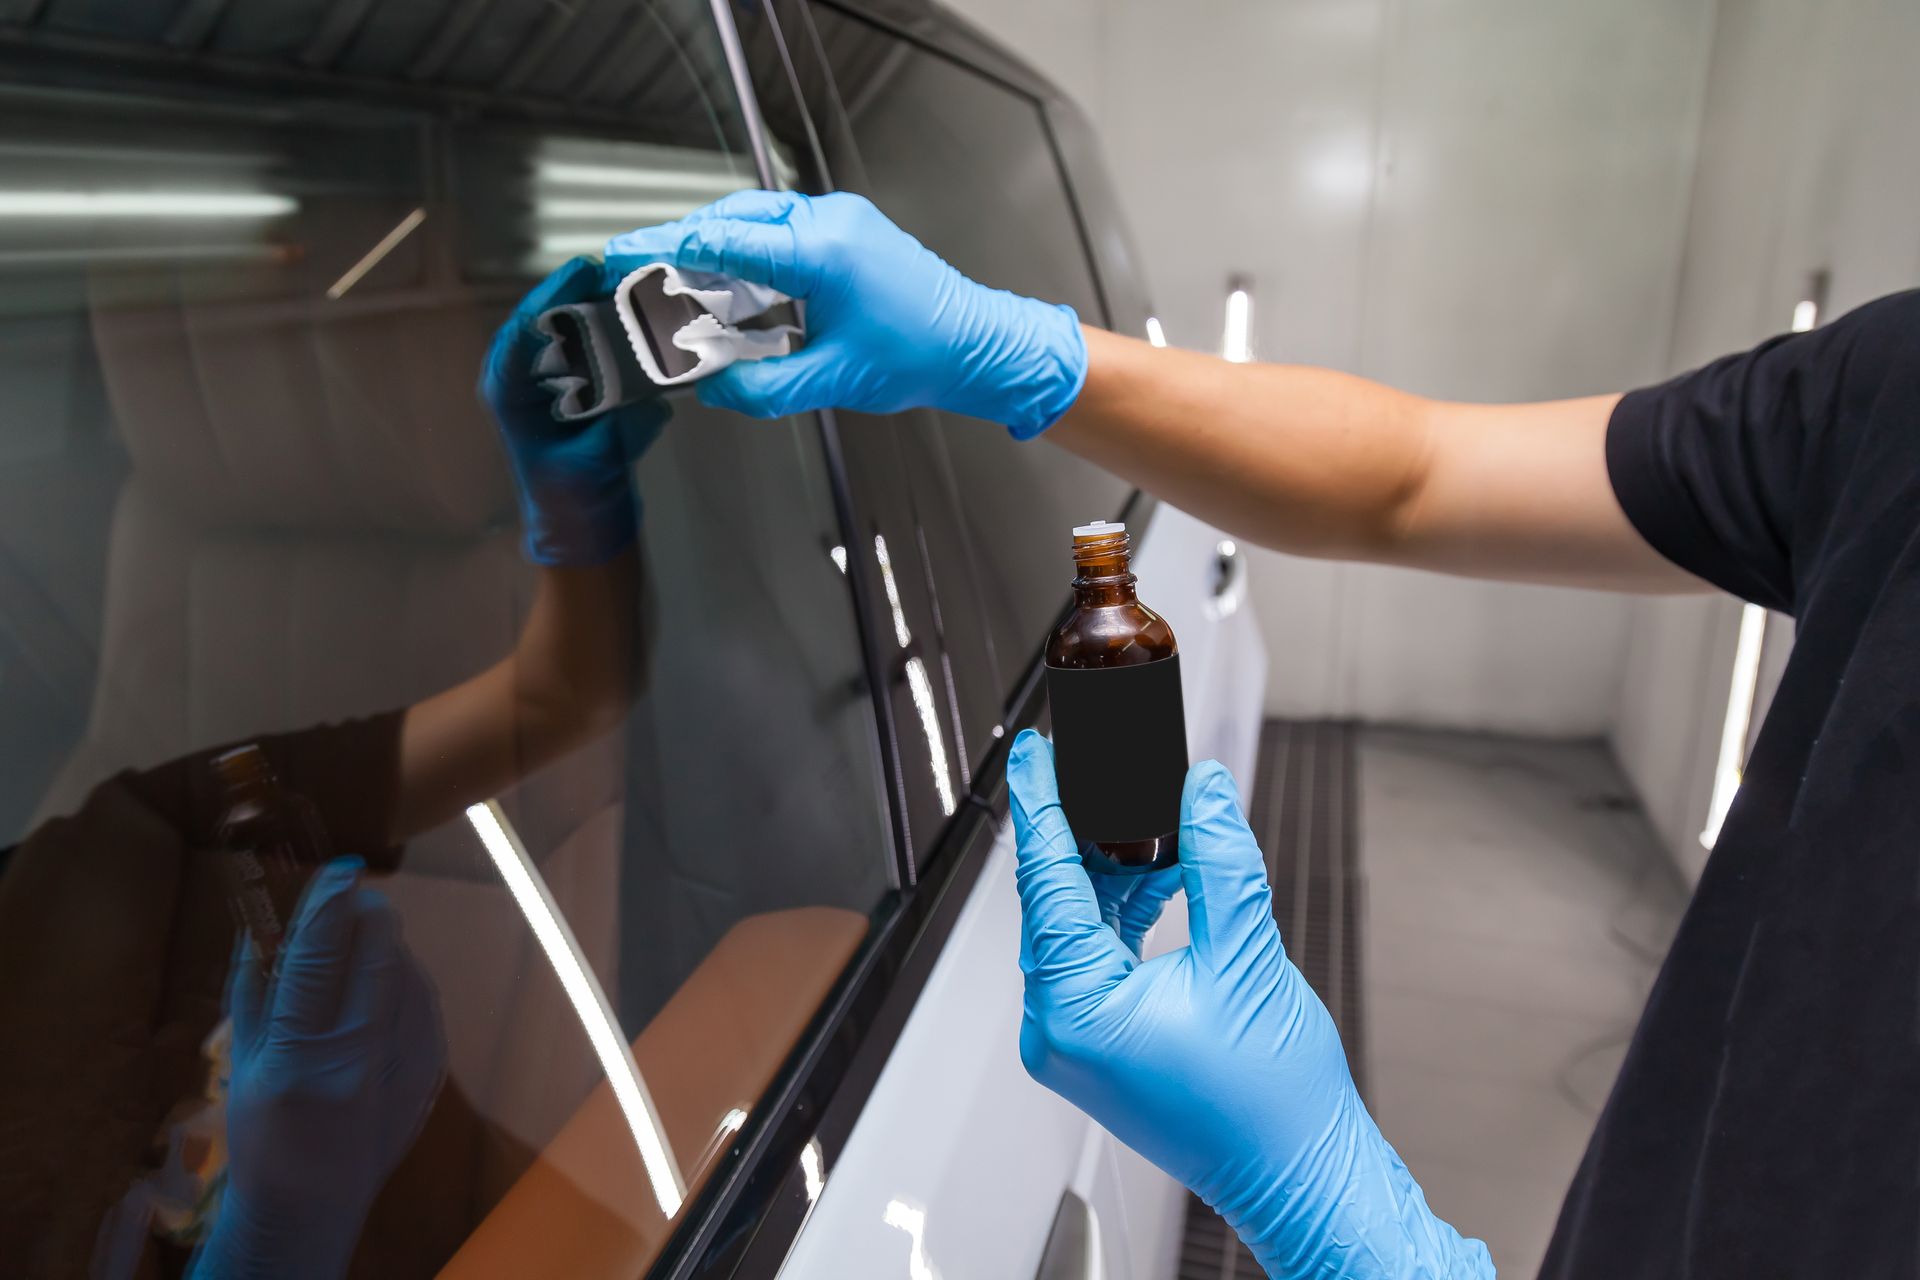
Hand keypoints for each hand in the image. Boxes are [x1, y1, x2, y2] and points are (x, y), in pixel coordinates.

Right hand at [192, 858, 444, 1279]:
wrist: (311, 1206)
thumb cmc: (264, 1133)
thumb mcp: (242, 1063)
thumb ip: (252, 990)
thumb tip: (259, 923)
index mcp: (299, 1059)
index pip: (318, 962)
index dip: (330, 908)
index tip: (340, 870)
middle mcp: (357, 1063)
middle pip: (378, 959)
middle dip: (370, 916)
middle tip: (357, 892)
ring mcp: (402, 1071)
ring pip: (410, 976)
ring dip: (389, 946)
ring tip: (365, 936)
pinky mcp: (430, 1075)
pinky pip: (427, 1005)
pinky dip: (407, 981)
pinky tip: (387, 978)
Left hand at [481, 256, 668, 565]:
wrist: (584, 536)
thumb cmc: (574, 508)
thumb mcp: (593, 470)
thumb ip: (615, 432)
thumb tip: (649, 400)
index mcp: (510, 394)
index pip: (523, 330)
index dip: (553, 295)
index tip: (587, 270)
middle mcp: (523, 380)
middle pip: (548, 318)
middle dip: (583, 291)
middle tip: (623, 268)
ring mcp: (550, 384)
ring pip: (570, 329)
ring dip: (603, 306)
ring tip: (639, 285)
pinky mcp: (577, 391)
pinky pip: (594, 349)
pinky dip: (619, 333)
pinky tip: (648, 323)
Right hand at [603, 190, 1086, 437]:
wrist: (979, 345)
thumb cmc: (920, 355)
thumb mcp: (832, 382)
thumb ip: (762, 388)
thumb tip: (713, 388)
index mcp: (822, 250)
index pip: (723, 241)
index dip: (664, 250)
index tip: (623, 255)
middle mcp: (829, 222)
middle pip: (730, 220)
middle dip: (678, 244)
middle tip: (632, 265)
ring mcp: (840, 221)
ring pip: (753, 223)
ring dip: (710, 250)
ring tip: (669, 281)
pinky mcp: (847, 232)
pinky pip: (780, 234)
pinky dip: (745, 256)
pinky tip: (725, 287)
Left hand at [1008, 732, 1492, 1278]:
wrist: (1303, 1176)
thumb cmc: (1272, 1104)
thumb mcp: (1245, 958)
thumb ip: (1218, 860)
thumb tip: (1200, 789)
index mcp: (1074, 1011)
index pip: (1046, 882)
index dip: (1043, 805)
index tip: (1033, 752)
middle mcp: (1059, 1028)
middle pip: (1057, 900)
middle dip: (1086, 831)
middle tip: (1100, 767)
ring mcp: (1077, 1039)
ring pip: (1080, 925)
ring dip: (1116, 871)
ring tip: (1154, 818)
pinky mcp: (1102, 1042)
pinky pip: (1100, 955)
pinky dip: (1130, 911)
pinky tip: (1169, 874)